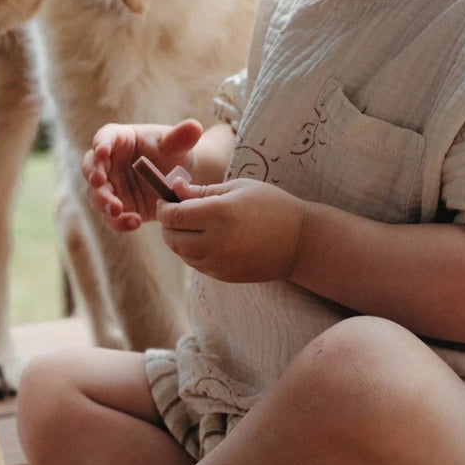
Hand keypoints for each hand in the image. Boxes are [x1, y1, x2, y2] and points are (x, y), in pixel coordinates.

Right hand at [82, 119, 202, 232]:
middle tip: (100, 183)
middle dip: (94, 176)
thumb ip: (181, 137)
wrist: (179, 179)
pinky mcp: (117, 207)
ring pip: (96, 194)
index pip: (104, 137)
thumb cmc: (174, 153)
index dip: (101, 143)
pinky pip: (110, 216)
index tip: (102, 152)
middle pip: (91, 167)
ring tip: (117, 210)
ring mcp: (110, 186)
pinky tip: (134, 222)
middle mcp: (108, 163)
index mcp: (119, 139)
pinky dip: (118, 221)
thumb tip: (194, 126)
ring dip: (103, 202)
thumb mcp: (177, 145)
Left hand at [157, 178, 305, 282]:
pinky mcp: (224, 276)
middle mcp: (217, 241)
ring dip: (177, 239)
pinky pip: (195, 264)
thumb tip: (173, 188)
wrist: (301, 242)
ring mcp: (220, 262)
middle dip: (167, 224)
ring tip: (189, 225)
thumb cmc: (270, 206)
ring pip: (181, 253)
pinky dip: (191, 252)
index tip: (165, 199)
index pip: (173, 215)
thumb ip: (201, 191)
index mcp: (220, 214)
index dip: (163, 207)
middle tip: (173, 212)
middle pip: (171, 237)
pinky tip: (204, 238)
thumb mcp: (237, 188)